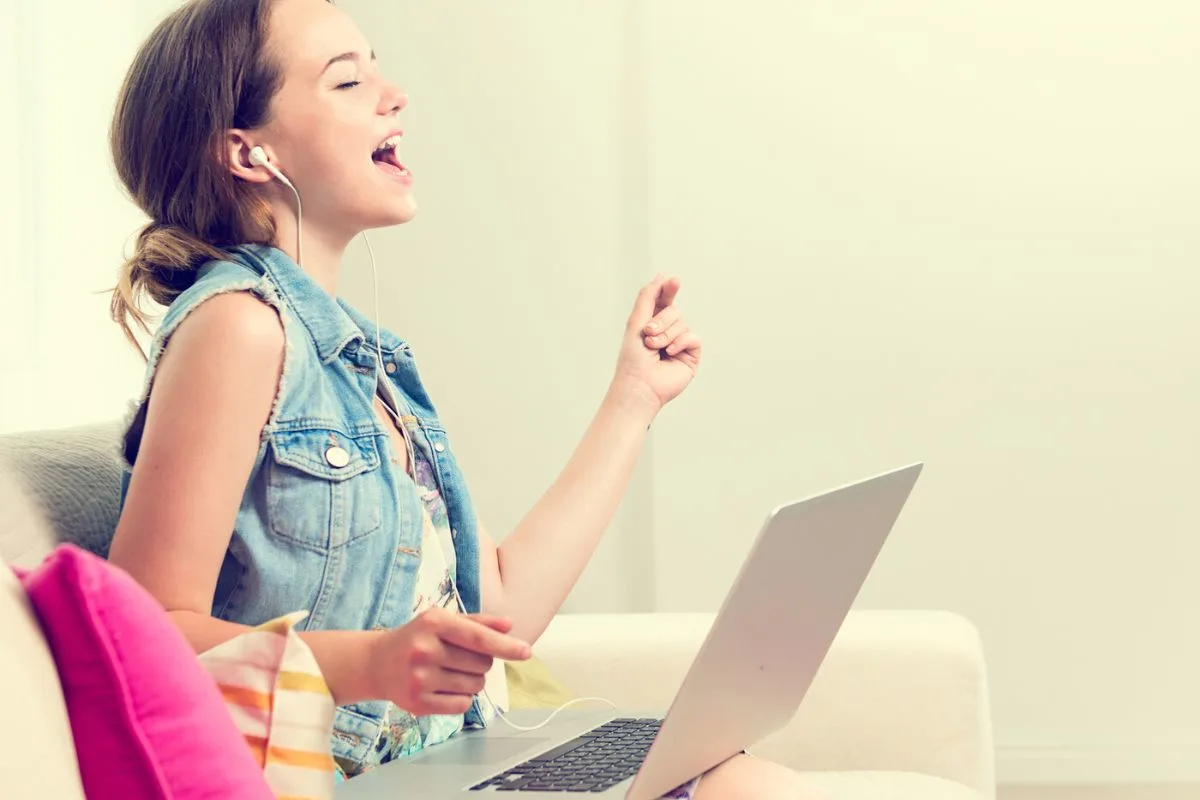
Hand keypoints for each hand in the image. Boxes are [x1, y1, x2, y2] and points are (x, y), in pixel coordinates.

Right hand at [367, 608, 530, 714]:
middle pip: (482, 664)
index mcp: (433, 623)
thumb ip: (477, 622)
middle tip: (460, 657)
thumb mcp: (442, 620)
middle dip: (482, 662)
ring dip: (473, 680)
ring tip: (451, 671)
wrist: (377, 662)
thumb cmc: (417, 637)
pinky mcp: (417, 703)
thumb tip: (509, 625)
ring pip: (475, 686)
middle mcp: (424, 649)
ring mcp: (419, 678)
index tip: (526, 652)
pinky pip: (462, 705)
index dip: (506, 646)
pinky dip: (462, 698)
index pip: (478, 638)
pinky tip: (444, 687)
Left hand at [613, 275, 702, 410]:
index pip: (664, 300)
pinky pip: (693, 337)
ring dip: (666, 335)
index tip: (674, 281)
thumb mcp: (637, 322)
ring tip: (654, 349)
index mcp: (653, 323)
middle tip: (648, 334)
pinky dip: (680, 343)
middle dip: (660, 321)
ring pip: (682, 323)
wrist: (639, 385)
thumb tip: (661, 276)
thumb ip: (647, 297)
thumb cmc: (633, 358)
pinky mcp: (691, 355)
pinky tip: (670, 354)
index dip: (669, 289)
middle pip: (674, 310)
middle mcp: (667, 332)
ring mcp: (680, 343)